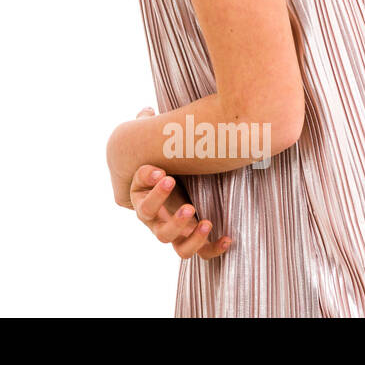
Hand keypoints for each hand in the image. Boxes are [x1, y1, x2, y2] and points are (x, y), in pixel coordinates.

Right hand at [127, 106, 232, 259]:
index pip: (137, 194)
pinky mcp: (191, 240)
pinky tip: (227, 236)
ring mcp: (170, 230)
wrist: (178, 186)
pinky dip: (212, 248)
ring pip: (168, 241)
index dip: (146, 182)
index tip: (162, 169)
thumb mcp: (152, 142)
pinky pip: (199, 253)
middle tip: (174, 181)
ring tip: (201, 218)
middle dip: (160, 200)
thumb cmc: (165, 163)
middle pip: (148, 217)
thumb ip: (147, 126)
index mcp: (141, 196)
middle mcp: (152, 217)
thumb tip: (147, 110)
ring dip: (182, 229)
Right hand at [129, 164, 231, 259]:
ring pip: (183, 250)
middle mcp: (159, 228)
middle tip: (189, 208)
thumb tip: (159, 174)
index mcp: (146, 211)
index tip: (168, 179)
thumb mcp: (148, 176)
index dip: (157, 195)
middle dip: (177, 224)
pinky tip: (226, 239)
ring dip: (195, 240)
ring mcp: (177, 237)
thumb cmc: (156, 183)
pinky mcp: (193, 240)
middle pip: (164, 235)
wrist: (168, 191)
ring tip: (207, 223)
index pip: (147, 208)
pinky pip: (204, 252)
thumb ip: (148, 174)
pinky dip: (215, 249)